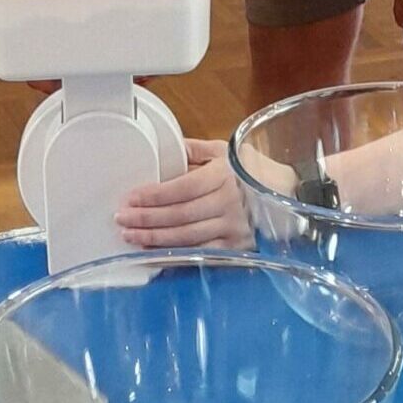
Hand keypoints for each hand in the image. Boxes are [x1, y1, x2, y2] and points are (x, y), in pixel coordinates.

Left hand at [116, 139, 251, 250]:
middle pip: (180, 215)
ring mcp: (233, 228)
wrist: (281, 193)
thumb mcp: (222, 152)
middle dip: (147, 219)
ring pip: (187, 237)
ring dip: (155, 238)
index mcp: (223, 175)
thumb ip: (191, 149)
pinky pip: (200, 254)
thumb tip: (161, 147)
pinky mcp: (235, 248)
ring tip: (131, 235)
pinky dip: (175, 255)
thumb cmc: (246, 170)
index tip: (130, 198)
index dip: (153, 195)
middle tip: (122, 219)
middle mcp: (229, 203)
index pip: (182, 188)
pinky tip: (154, 252)